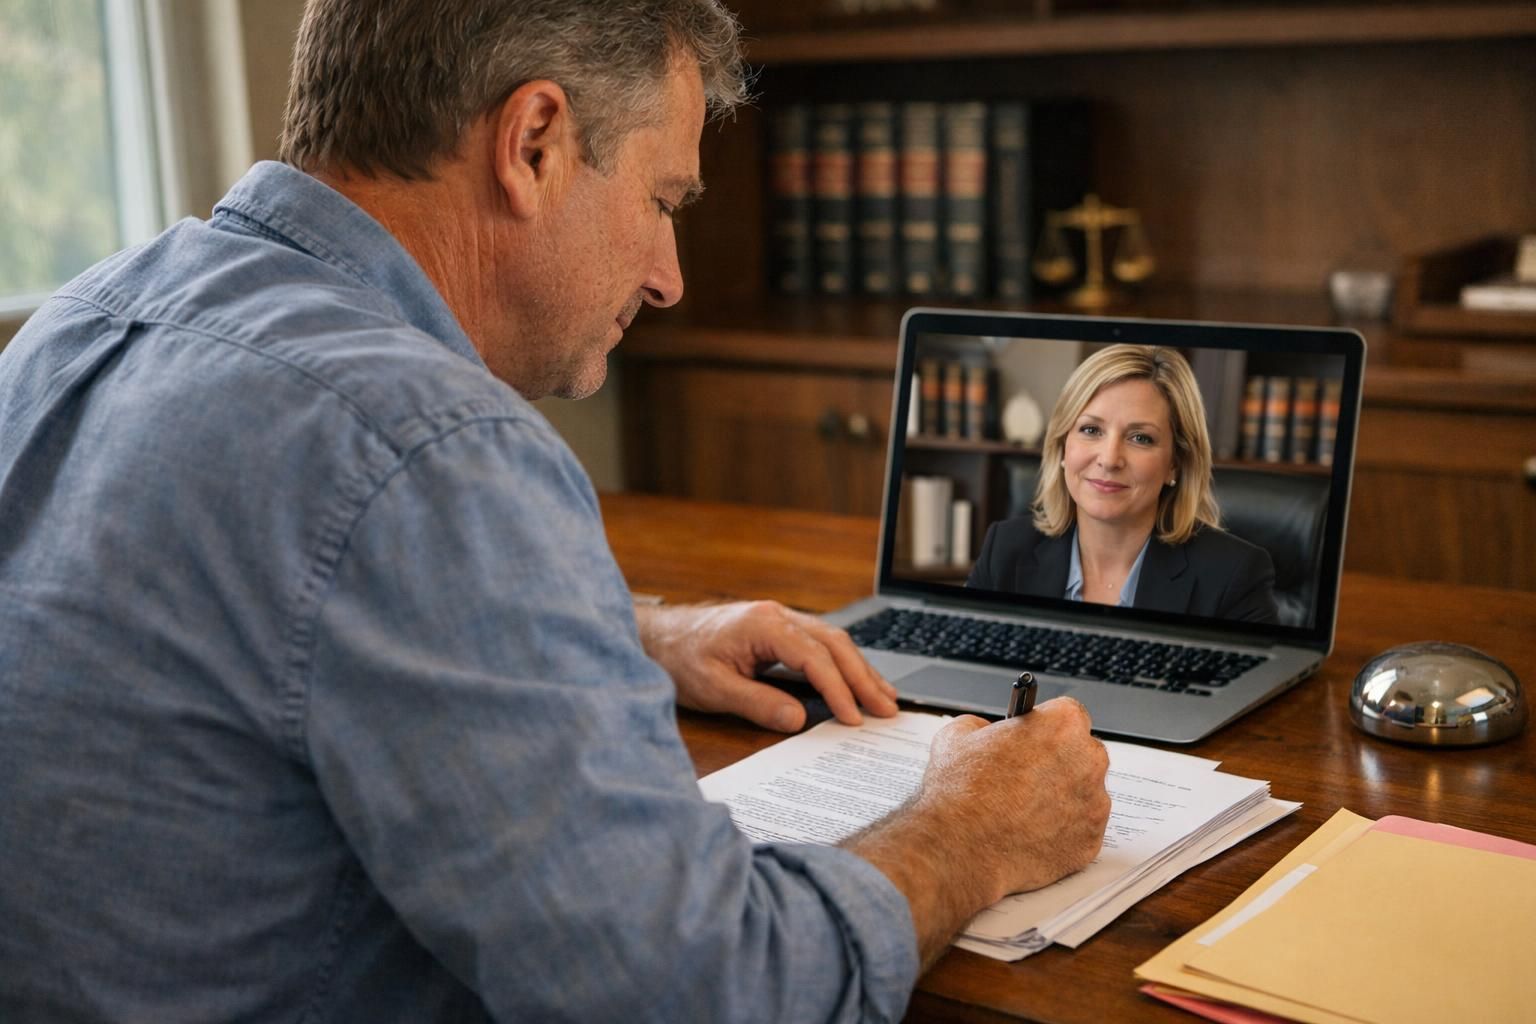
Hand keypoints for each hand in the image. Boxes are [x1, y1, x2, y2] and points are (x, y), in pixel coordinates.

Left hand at [635, 600, 899, 731]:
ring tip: (884, 699)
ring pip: (832, 641)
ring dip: (859, 670)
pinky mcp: (778, 630)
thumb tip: (798, 720)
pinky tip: (856, 681)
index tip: (853, 717)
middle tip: (887, 710)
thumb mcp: (713, 688)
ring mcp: (779, 619)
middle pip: (834, 644)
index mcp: (763, 624)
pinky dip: (842, 664)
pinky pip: (820, 644)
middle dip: (863, 678)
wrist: (656, 637)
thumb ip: (757, 703)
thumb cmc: (679, 659)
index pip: (814, 657)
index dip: (838, 689)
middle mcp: (777, 615)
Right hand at [844, 698, 1109, 967]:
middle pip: (1083, 752)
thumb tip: (990, 734)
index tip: (1036, 737)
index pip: (1068, 714)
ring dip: (1063, 797)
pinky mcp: (1091, 841)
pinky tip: (1031, 832)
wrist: (958, 849)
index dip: (1047, 726)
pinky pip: (1082, 829)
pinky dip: (1063, 831)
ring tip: (1024, 809)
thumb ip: (986, 726)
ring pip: (1085, 793)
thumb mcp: (958, 734)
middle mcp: (1089, 761)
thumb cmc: (958, 793)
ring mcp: (1094, 805)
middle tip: (1027, 775)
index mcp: (1063, 725)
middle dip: (1059, 761)